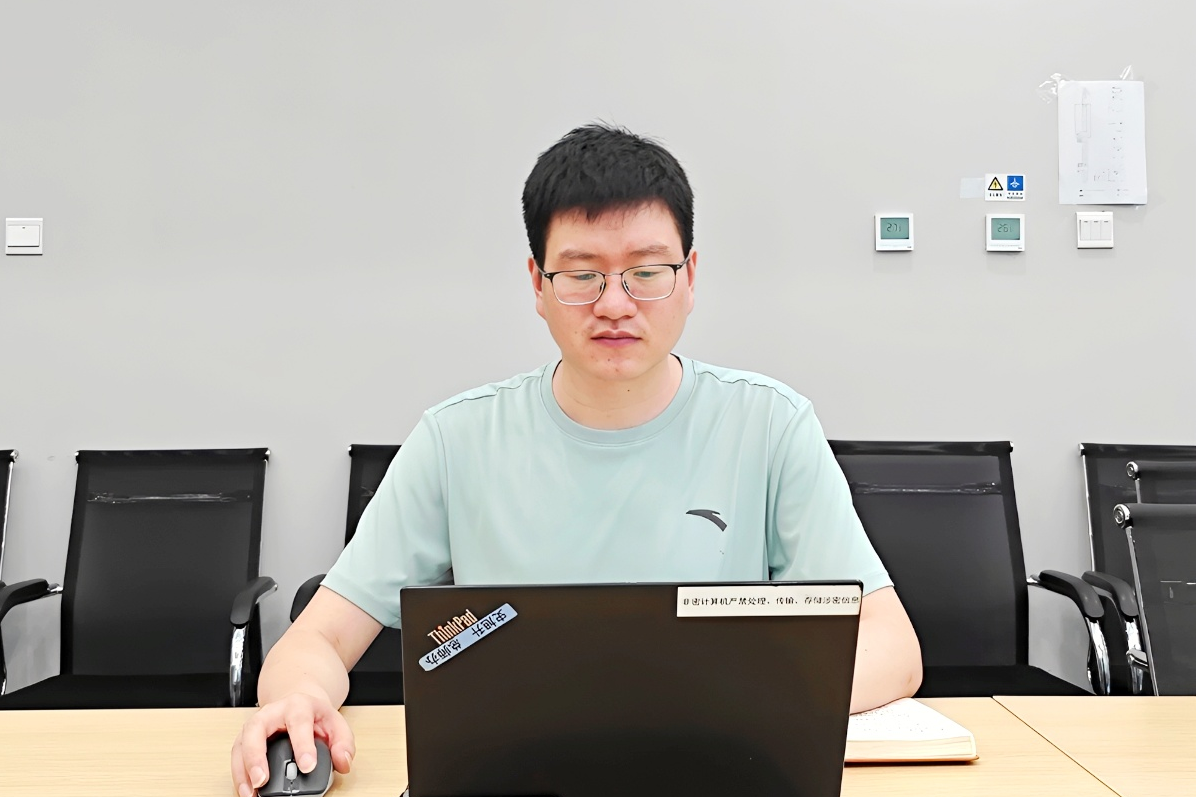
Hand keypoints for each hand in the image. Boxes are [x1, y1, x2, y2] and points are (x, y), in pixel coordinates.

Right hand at [231, 692, 355, 796]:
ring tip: (251, 793)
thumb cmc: (315, 716)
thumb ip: (344, 743)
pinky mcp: (244, 738)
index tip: (307, 767)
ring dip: (243, 770)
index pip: (299, 722)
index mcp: (298, 705)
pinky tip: (246, 791)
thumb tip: (343, 762)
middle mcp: (272, 712)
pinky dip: (238, 775)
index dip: (302, 745)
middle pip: (257, 729)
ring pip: (241, 743)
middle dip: (257, 756)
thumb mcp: (336, 723)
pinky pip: (236, 755)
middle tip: (262, 780)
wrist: (298, 703)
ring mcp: (255, 724)